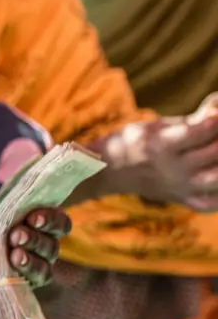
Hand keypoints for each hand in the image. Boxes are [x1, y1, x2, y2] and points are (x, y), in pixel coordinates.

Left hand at [0, 198, 70, 300]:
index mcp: (43, 226)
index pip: (59, 222)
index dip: (50, 220)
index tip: (33, 218)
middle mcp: (46, 248)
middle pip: (50, 246)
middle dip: (33, 240)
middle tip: (16, 236)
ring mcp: (38, 269)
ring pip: (43, 268)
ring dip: (29, 261)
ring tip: (14, 256)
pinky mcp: (26, 285)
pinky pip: (29, 285)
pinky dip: (17, 277)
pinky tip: (5, 271)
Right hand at [103, 112, 217, 210]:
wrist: (110, 172)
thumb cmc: (135, 142)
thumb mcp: (156, 126)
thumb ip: (190, 120)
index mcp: (162, 145)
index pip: (201, 131)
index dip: (216, 120)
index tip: (216, 115)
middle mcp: (172, 168)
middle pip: (214, 153)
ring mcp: (178, 187)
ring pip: (217, 179)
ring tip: (217, 154)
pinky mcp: (182, 200)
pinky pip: (210, 203)